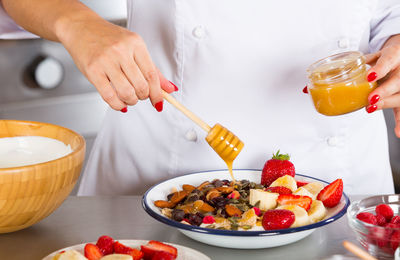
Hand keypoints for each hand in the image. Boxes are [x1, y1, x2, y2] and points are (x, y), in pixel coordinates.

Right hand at [57, 18, 176, 111]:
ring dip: (130, 101)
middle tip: (139, 95)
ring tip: (129, 98)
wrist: (81, 27)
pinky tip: (119, 103)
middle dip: (143, 97)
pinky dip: (117, 105)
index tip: (159, 102)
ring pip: (127, 93)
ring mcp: (106, 60)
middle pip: (141, 86)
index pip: (152, 75)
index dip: (157, 93)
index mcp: (135, 44)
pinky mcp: (92, 70)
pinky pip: (109, 96)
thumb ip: (152, 69)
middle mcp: (121, 51)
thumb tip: (169, 88)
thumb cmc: (108, 38)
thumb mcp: (134, 47)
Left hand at [366, 43, 399, 137]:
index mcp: (395, 55)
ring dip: (386, 103)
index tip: (369, 76)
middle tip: (371, 98)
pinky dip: (399, 121)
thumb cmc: (387, 58)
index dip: (380, 69)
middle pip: (398, 81)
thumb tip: (338, 74)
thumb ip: (360, 64)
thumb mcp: (375, 56)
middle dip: (384, 91)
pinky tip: (398, 131)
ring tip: (372, 107)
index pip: (389, 61)